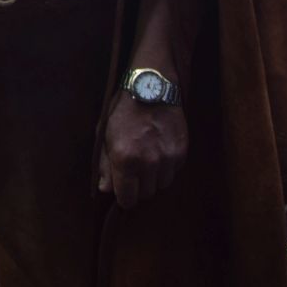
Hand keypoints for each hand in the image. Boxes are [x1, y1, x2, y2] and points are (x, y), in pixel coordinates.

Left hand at [98, 89, 186, 208]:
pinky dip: (167, 167)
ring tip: (147, 159)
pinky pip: (174, 172)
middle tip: (134, 171)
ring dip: (153, 178)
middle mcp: (148, 163)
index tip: (123, 191)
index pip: (127, 199)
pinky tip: (159, 151)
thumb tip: (105, 189)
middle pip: (146, 194)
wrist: (151, 87)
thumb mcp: (104, 134)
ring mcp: (167, 158)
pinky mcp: (181, 152)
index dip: (124, 197)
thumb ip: (105, 165)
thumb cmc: (122, 110)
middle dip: (138, 187)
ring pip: (162, 185)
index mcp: (125, 160)